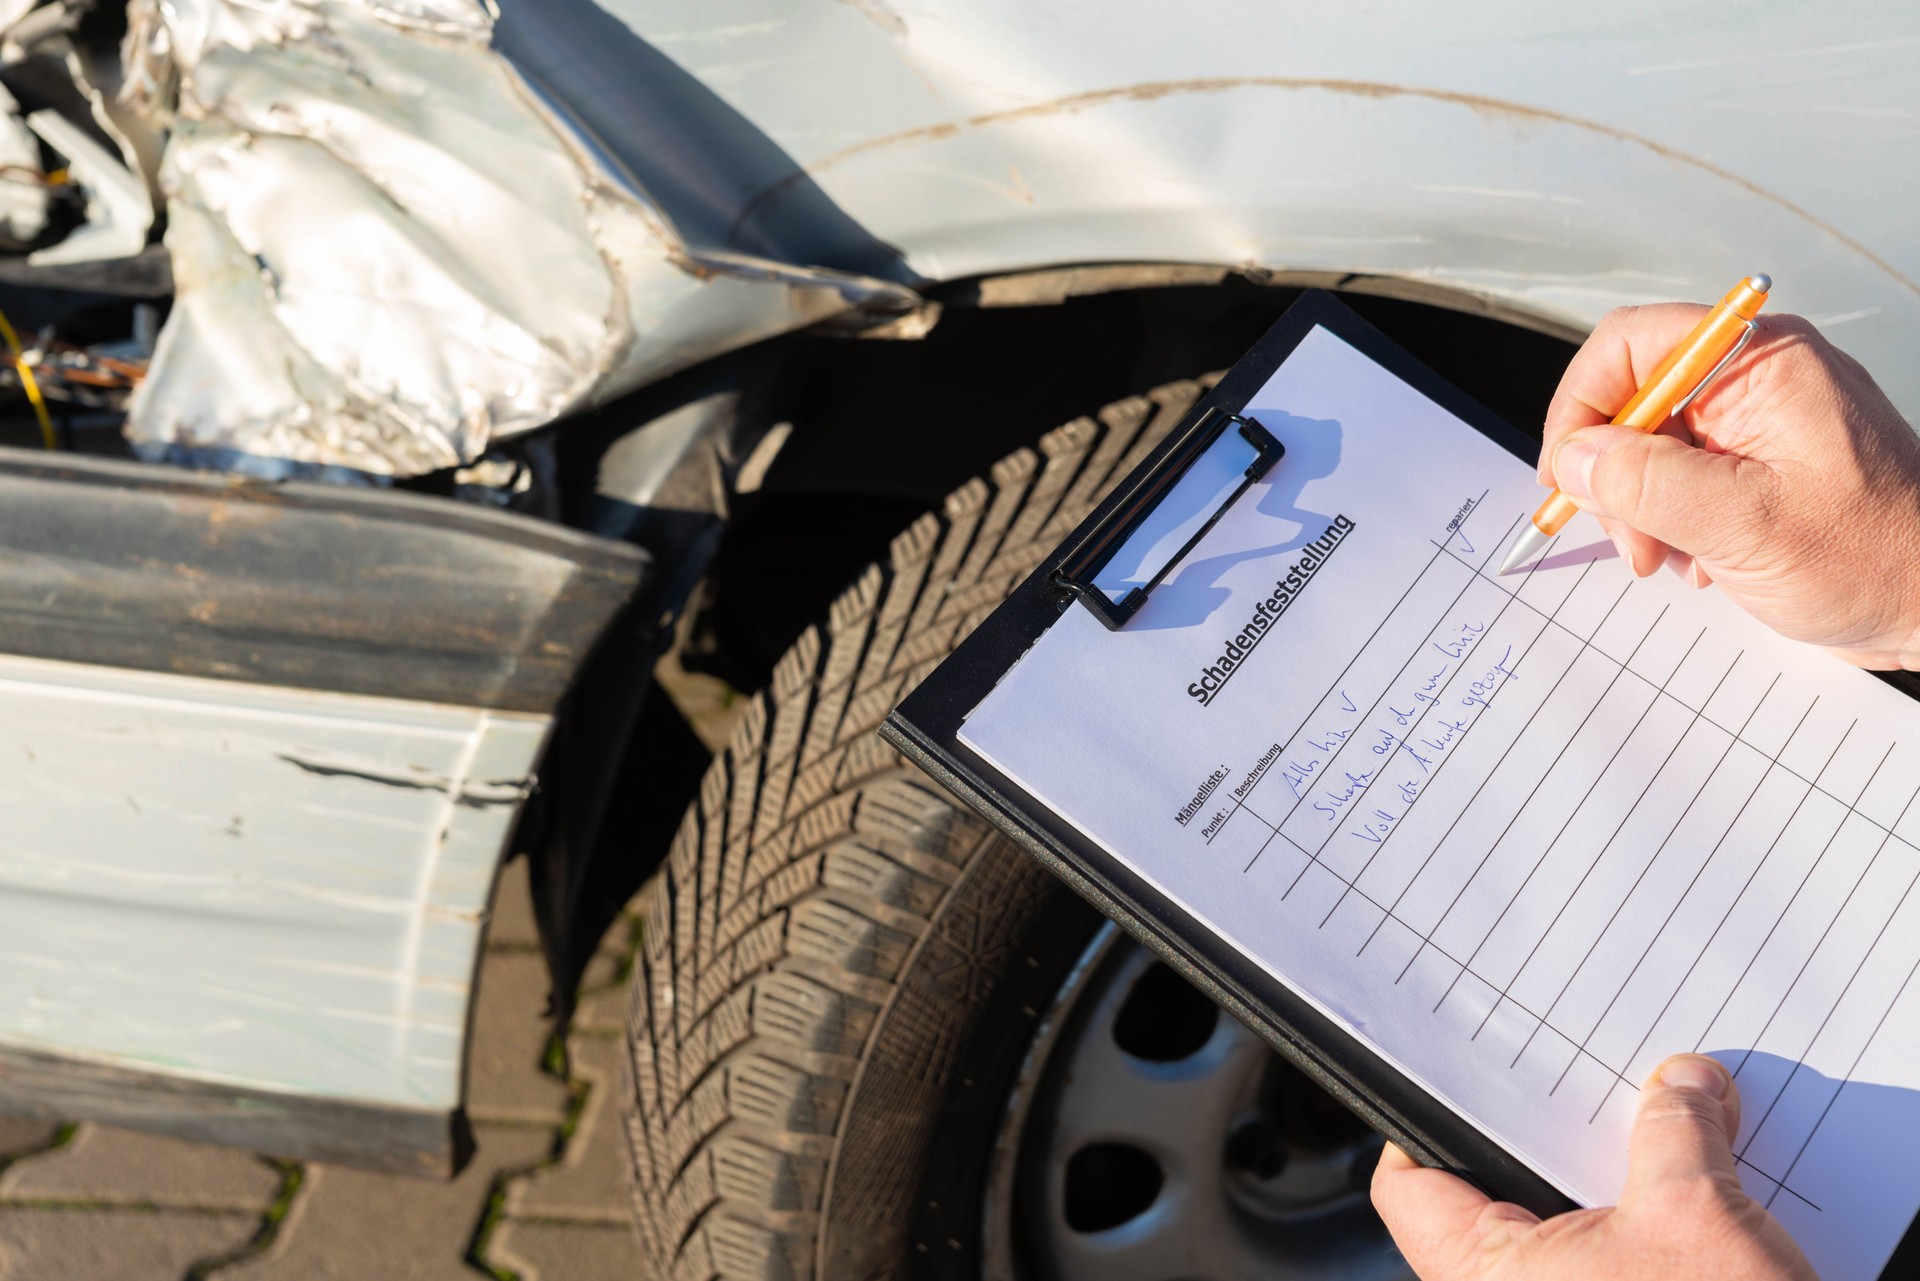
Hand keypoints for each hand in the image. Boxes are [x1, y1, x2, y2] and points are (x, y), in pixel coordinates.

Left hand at [1371, 1054, 1815, 1280]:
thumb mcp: (1695, 1212)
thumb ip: (1675, 1132)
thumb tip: (1681, 1084)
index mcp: (1490, 1272)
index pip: (1409, 1186)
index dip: (1426, 1120)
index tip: (1461, 1072)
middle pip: (1500, 1194)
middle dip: (1554, 1136)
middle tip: (1590, 1081)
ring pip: (1565, 1229)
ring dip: (1612, 1181)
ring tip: (1660, 1125)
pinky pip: (1615, 1260)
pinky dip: (1646, 1223)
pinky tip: (1697, 1185)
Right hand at [1539, 305, 1919, 666]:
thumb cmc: (1875, 558)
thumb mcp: (1744, 524)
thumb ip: (1646, 484)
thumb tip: (1574, 459)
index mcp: (1760, 363)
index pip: (1630, 346)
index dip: (1582, 406)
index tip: (1567, 473)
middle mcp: (1756, 378)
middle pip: (1633, 399)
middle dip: (1613, 475)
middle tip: (1629, 538)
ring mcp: (1758, 420)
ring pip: (1649, 445)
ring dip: (1640, 508)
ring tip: (1668, 558)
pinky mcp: (1759, 462)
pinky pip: (1681, 475)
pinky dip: (1670, 520)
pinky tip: (1698, 558)